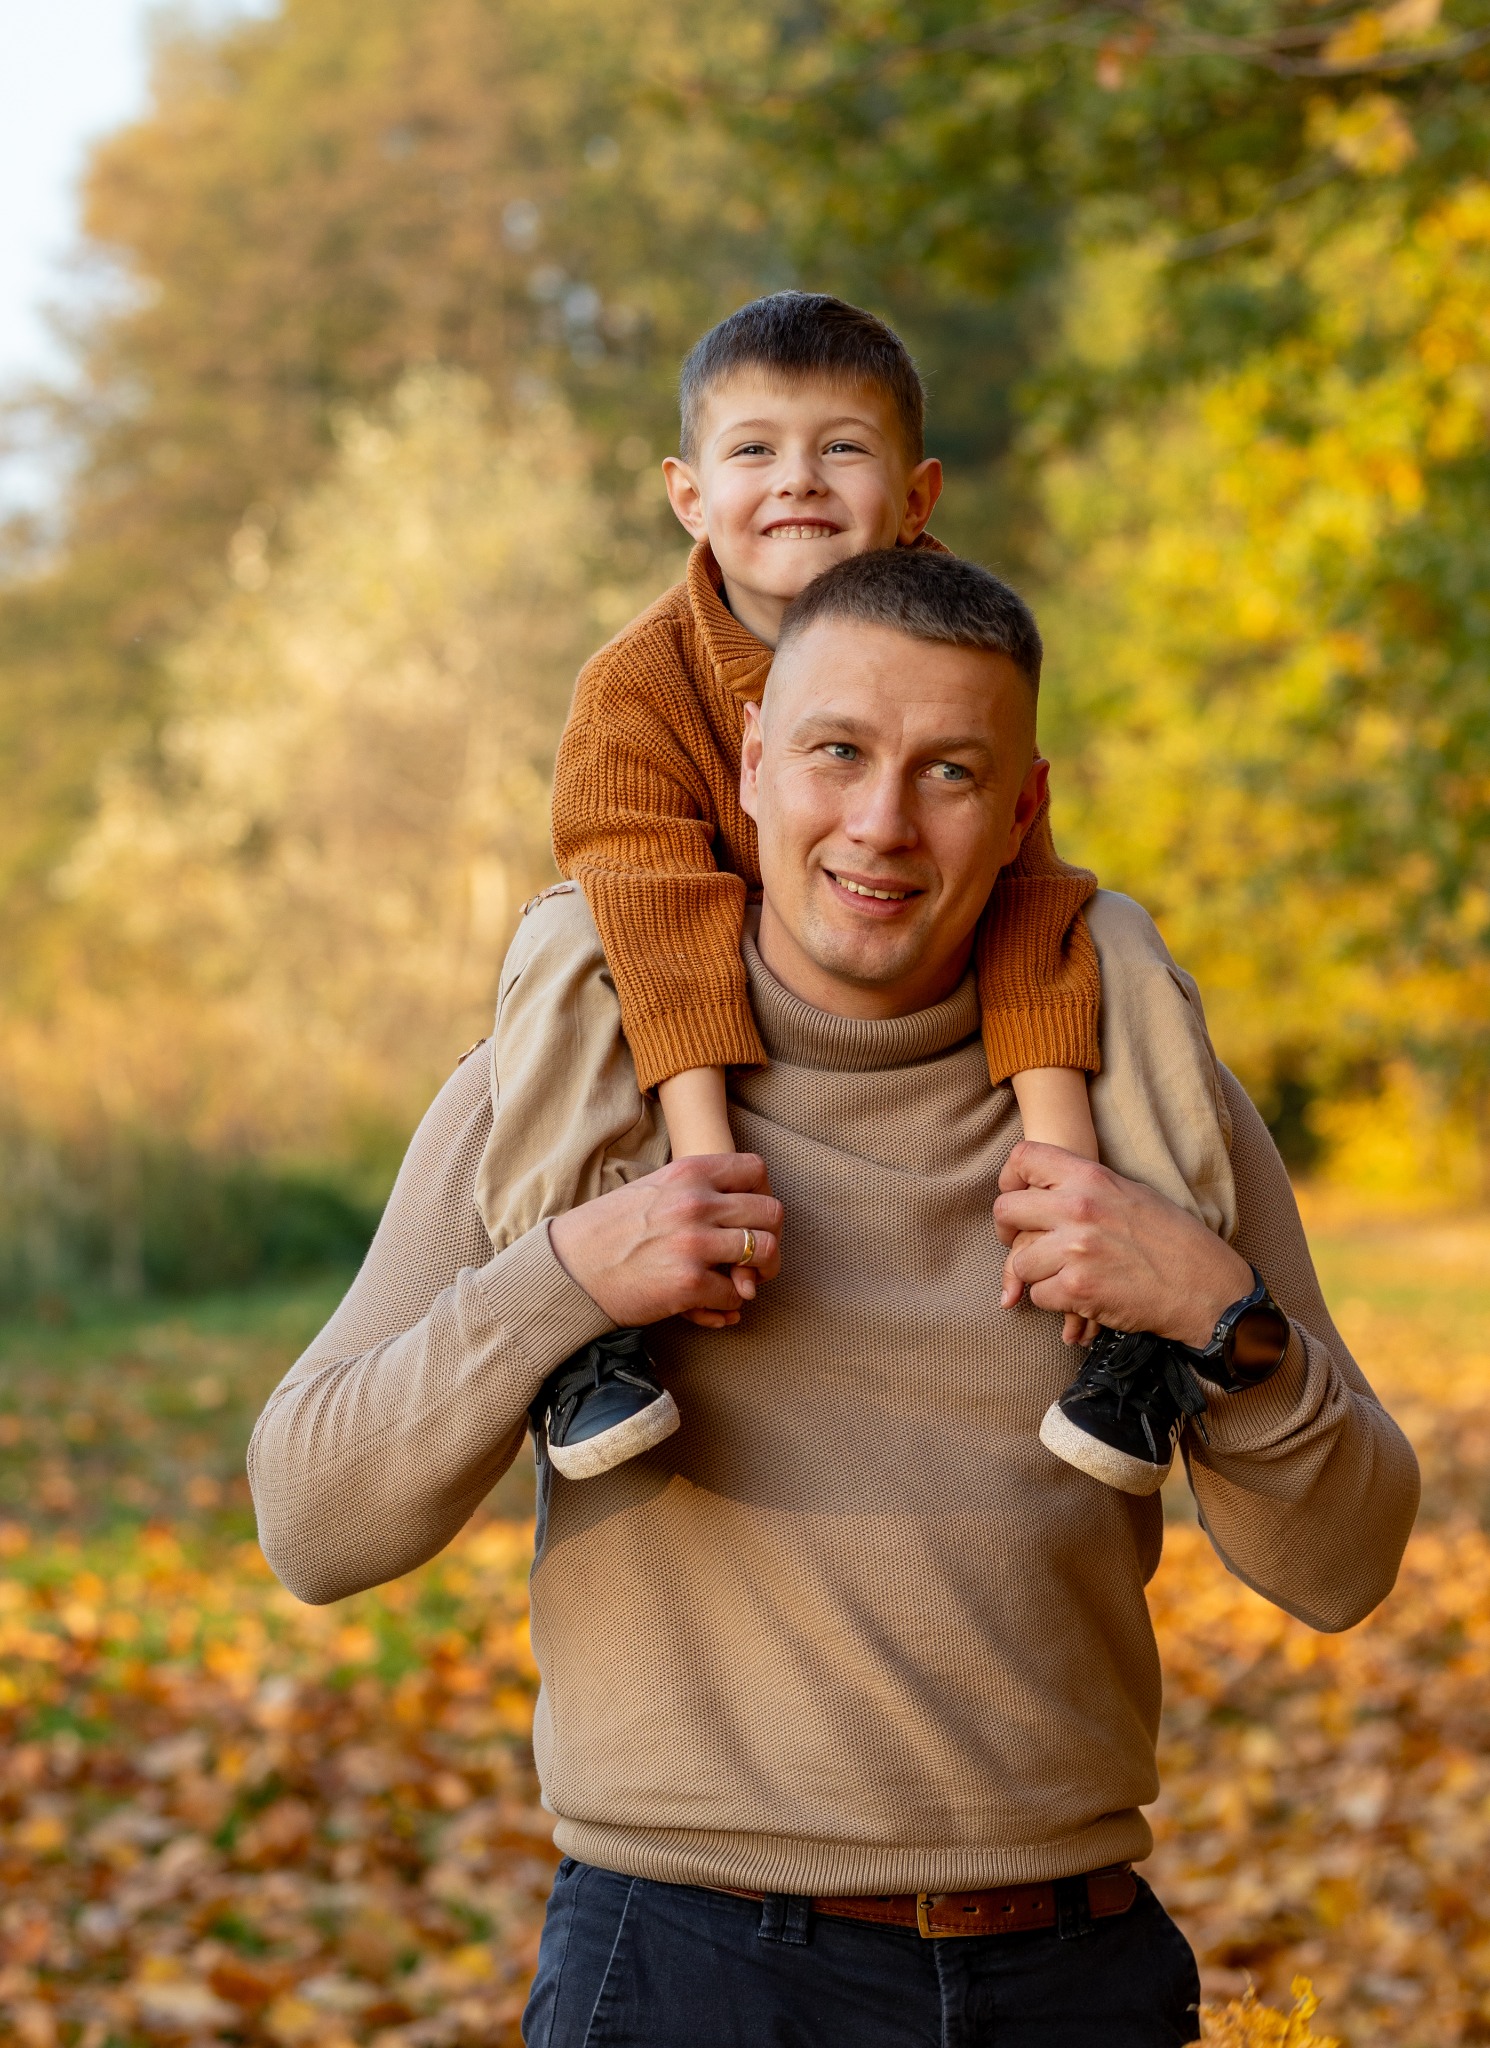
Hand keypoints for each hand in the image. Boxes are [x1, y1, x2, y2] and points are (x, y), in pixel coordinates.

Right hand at [548, 1153, 783, 1331]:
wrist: (570, 1268)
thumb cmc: (610, 1229)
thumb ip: (697, 1192)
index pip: (756, 1170)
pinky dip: (729, 1305)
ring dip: (759, 1273)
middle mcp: (696, 1202)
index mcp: (688, 1172)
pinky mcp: (689, 1283)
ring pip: (764, 1252)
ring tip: (743, 1281)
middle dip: (769, 1237)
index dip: (761, 1194)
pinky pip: (736, 1295)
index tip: (749, 1215)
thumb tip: (743, 1218)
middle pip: (771, 1212)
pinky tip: (713, 1306)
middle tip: (756, 1256)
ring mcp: (694, 1243)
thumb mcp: (654, 1189)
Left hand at [993, 1141, 1253, 1348]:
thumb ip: (1086, 1187)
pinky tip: (1079, 1298)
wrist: (1207, 1287)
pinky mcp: (1077, 1289)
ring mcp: (1075, 1249)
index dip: (1012, 1178)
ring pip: (1019, 1261)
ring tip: (1063, 1276)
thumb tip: (1043, 1190)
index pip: (1024, 1157)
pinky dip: (1055, 1301)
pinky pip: (1039, 1295)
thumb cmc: (1173, 1240)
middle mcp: (1078, 1208)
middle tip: (1023, 1244)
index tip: (1019, 1197)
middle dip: (1009, 1232)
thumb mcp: (1131, 1193)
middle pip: (1005, 1210)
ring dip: (1036, 1274)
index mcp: (1091, 1177)